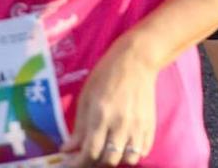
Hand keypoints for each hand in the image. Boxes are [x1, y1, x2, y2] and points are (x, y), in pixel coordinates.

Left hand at [64, 34, 157, 165]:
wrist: (137, 60)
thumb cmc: (106, 75)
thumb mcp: (86, 98)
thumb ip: (78, 127)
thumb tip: (67, 149)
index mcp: (102, 117)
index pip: (90, 153)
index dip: (77, 164)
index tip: (70, 162)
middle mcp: (121, 124)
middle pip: (109, 160)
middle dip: (94, 164)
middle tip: (86, 158)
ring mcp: (139, 125)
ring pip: (129, 159)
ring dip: (116, 160)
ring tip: (106, 153)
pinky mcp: (150, 123)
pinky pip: (144, 150)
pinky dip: (133, 154)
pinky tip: (123, 147)